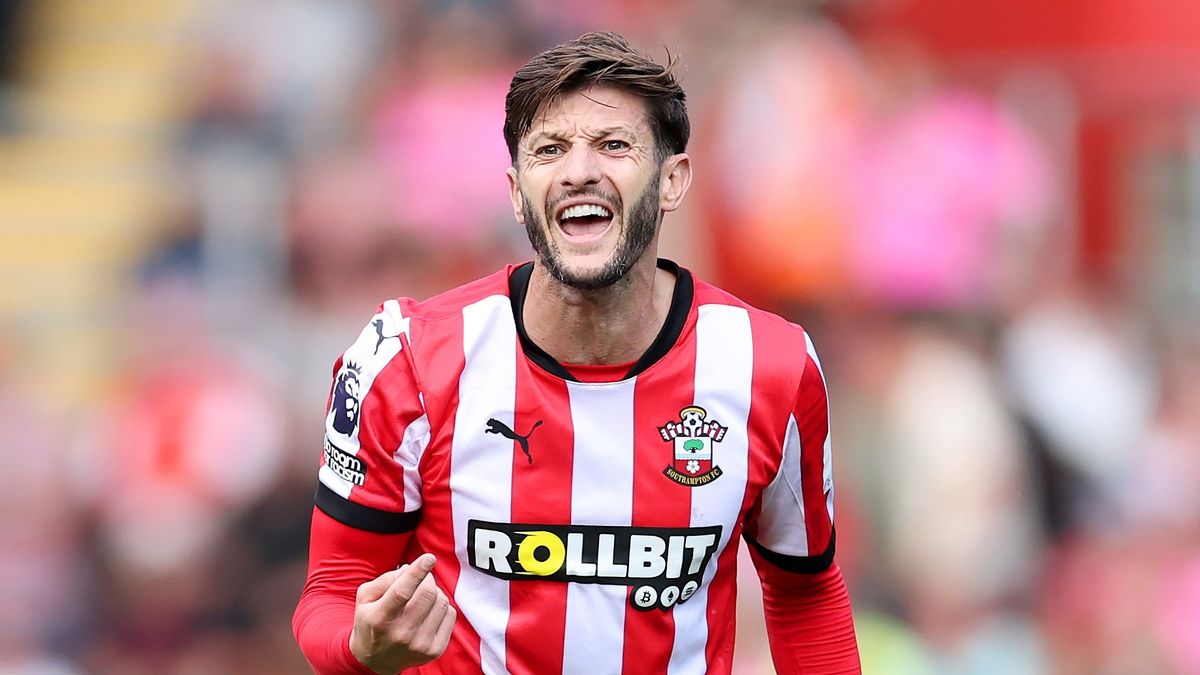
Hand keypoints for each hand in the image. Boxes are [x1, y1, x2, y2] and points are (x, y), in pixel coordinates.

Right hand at [349, 553, 456, 673]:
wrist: (375, 661)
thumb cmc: (370, 622)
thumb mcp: (365, 598)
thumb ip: (385, 579)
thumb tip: (410, 569)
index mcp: (379, 618)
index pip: (402, 591)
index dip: (417, 572)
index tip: (429, 558)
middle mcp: (401, 634)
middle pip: (427, 593)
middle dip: (427, 579)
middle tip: (421, 579)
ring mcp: (420, 644)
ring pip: (441, 601)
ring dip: (435, 592)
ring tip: (422, 597)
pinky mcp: (435, 650)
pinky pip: (450, 614)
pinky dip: (442, 607)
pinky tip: (429, 611)